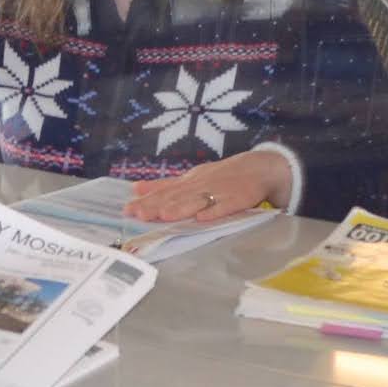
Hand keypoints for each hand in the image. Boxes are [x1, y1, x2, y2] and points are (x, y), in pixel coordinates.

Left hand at [122, 150, 290, 222]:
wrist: (259, 168)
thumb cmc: (221, 175)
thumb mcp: (191, 177)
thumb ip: (165, 185)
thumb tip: (135, 188)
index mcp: (188, 181)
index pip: (164, 191)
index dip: (146, 200)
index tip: (128, 209)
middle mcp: (200, 185)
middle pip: (176, 197)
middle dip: (157, 205)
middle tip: (139, 214)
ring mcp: (218, 192)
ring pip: (197, 200)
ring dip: (181, 208)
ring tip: (164, 215)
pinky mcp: (237, 199)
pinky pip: (225, 207)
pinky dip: (214, 212)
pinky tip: (203, 218)